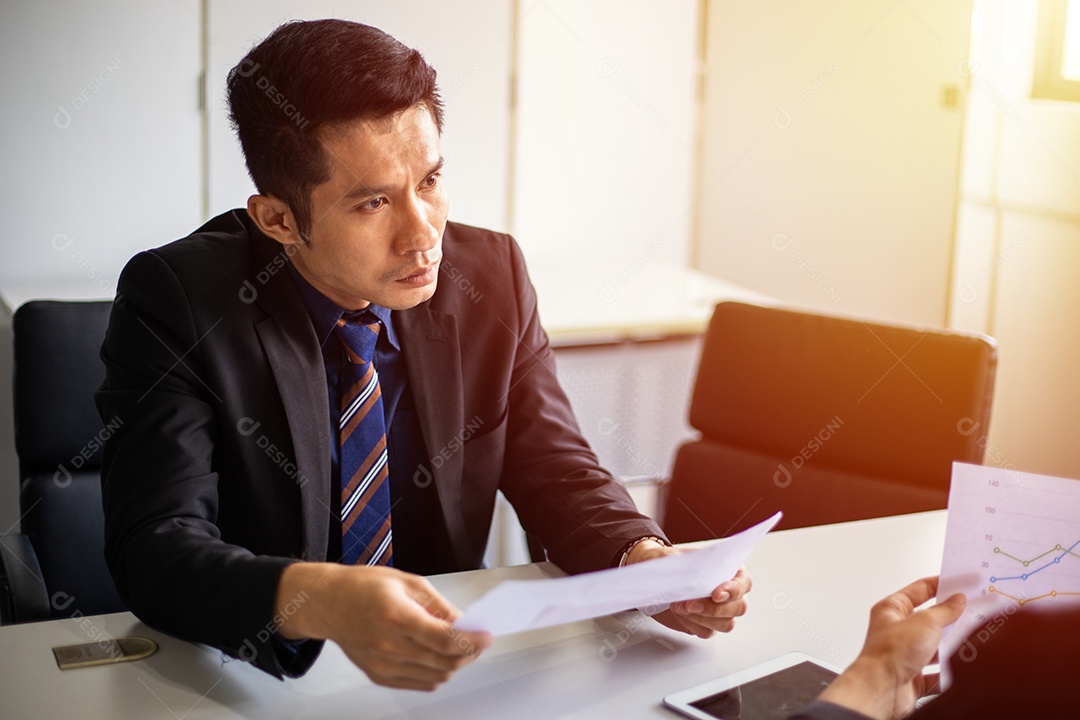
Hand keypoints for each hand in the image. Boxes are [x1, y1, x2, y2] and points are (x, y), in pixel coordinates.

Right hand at [275, 562, 492, 689]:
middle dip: (469, 652)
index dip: (472, 641)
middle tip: (477, 640)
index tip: (487, 636)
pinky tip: (438, 656)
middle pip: (444, 662)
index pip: (445, 640)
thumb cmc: (362, 587)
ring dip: (454, 663)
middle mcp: (388, 645)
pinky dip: (436, 673)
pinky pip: (420, 683)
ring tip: (458, 646)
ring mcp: (383, 665)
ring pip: (436, 676)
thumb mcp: (408, 582)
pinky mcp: (379, 676)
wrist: (328, 603)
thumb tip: (464, 622)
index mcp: (396, 616)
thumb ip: (439, 605)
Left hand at [624, 541, 751, 637]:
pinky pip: (707, 632)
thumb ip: (678, 559)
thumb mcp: (671, 555)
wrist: (655, 580)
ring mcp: (720, 611)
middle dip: (713, 608)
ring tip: (679, 606)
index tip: (716, 594)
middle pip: (739, 607)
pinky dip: (692, 624)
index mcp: (729, 570)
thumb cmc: (668, 564)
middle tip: (690, 604)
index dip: (733, 590)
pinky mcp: (707, 625)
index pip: (744, 582)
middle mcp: (729, 592)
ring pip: (726, 623)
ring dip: (702, 618)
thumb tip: (681, 567)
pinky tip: (679, 614)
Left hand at [818, 576, 965, 719]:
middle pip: (929, 619)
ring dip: (950, 646)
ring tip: (971, 639)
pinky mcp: (912, 677)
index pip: (920, 590)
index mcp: (891, 609)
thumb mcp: (925, 622)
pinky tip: (960, 668)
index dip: (942, 584)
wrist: (882, 689)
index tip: (963, 582)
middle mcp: (896, 630)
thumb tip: (957, 600)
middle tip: (973, 610)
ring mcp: (904, 655)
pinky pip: (936, 672)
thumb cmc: (891, 653)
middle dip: (950, 617)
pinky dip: (948, 672)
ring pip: (934, 646)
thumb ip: (944, 611)